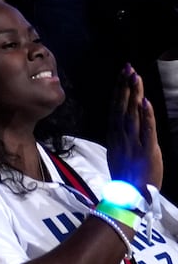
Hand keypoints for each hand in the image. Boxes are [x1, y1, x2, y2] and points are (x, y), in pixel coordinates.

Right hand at [107, 64, 162, 190]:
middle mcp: (122, 135)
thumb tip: (121, 121)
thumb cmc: (125, 175)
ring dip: (134, 95)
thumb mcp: (117, 152)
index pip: (116, 107)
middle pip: (123, 106)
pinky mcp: (147, 151)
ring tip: (135, 77)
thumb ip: (119, 136)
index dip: (119, 89)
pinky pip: (147, 131)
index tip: (123, 73)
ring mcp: (133, 143)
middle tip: (128, 68)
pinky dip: (146, 117)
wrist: (129, 196)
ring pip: (133, 114)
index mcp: (115, 135)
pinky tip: (145, 103)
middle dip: (125, 86)